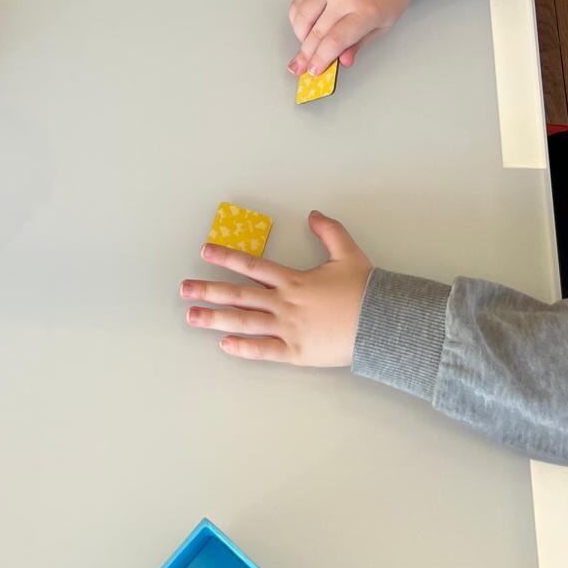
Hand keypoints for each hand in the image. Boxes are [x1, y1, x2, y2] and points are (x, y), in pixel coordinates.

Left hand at [181, 211, 370, 365]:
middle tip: (183, 289)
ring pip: (244, 322)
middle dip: (208, 290)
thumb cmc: (366, 290)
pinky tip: (224, 345)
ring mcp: (288, 329)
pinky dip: (243, 349)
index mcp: (293, 280)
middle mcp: (284, 303)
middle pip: (239, 295)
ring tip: (191, 316)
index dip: (226, 256)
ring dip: (215, 319)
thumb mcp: (349, 253)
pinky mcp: (296, 353)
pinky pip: (265, 351)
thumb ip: (330, 231)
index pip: (252, 265)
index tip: (205, 251)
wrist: (383, 324)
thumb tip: (314, 214)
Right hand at [289, 0, 416, 76]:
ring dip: (299, 35)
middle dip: (306, 54)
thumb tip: (341, 60)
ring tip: (304, 46)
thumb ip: (359, 44)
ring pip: (301, 15)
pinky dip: (296, 16)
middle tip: (299, 67)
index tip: (314, 71)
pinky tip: (302, 26)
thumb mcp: (384, 25)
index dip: (321, 59)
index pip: (334, 41)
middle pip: (315, 32)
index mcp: (365, 11)